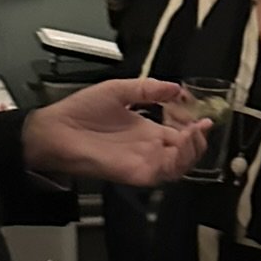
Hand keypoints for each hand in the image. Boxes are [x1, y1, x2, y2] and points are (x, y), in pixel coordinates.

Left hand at [23, 77, 207, 185]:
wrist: (57, 128)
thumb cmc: (80, 111)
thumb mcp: (119, 90)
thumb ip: (148, 89)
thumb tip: (176, 87)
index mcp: (146, 130)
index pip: (180, 134)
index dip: (195, 126)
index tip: (203, 114)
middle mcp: (148, 148)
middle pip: (186, 153)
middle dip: (200, 140)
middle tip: (203, 124)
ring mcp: (144, 162)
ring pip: (181, 165)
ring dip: (194, 150)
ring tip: (196, 132)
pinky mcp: (136, 172)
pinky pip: (164, 173)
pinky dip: (178, 160)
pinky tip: (180, 142)